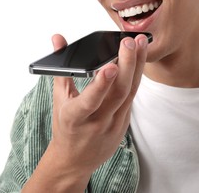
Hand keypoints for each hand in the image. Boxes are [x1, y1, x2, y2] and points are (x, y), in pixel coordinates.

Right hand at [23, 33, 147, 191]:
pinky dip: (136, 78)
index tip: (111, 65)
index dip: (101, 84)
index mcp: (74, 118)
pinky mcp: (124, 125)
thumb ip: (61, 67)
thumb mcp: (59, 99)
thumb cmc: (65, 125)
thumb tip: (57, 38)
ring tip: (140, 44)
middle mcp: (96, 123)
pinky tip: (139, 59)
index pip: (90, 101)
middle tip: (130, 41)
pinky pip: (131, 99)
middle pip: (118, 93)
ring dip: (137, 67)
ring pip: (129, 94)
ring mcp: (113, 126)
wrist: (75, 160)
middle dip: (127, 65)